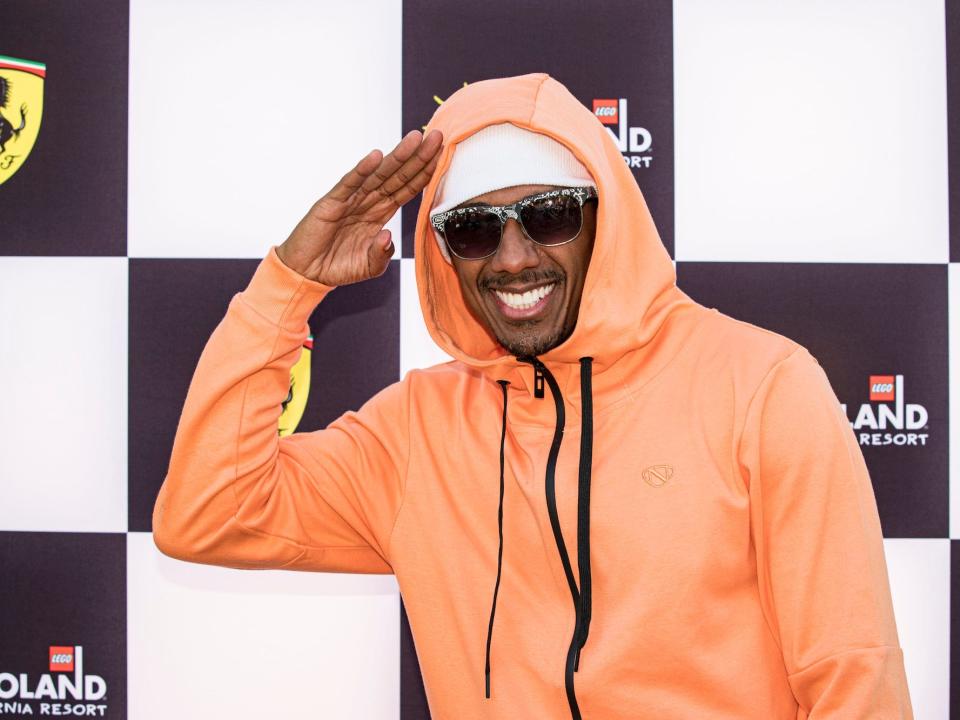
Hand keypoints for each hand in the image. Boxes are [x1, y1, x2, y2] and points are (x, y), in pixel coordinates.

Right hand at [277, 129, 443, 285]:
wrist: (307, 273)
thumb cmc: (338, 266)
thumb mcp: (369, 266)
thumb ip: (382, 254)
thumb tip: (388, 236)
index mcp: (379, 214)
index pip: (406, 189)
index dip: (424, 173)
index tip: (442, 155)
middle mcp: (368, 202)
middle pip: (398, 176)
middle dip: (418, 157)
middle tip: (437, 137)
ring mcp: (350, 200)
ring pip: (378, 175)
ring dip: (397, 157)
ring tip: (414, 140)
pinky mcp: (331, 203)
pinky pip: (349, 184)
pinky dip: (362, 170)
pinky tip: (376, 157)